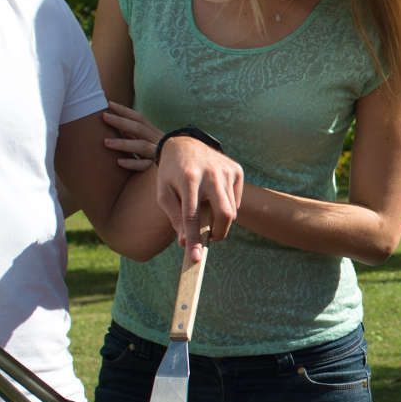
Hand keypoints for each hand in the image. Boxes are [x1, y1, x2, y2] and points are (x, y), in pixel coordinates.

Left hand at [101, 101, 161, 170]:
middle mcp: (158, 140)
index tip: (109, 104)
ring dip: (123, 143)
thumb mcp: (154, 144)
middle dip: (121, 121)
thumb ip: (139, 138)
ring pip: (141, 146)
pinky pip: (145, 165)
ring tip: (105, 142)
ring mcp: (159, 154)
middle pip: (139, 128)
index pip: (139, 118)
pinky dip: (132, 163)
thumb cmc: (168, 156)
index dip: (125, 111)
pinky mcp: (160, 168)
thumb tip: (120, 130)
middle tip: (103, 116)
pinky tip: (119, 162)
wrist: (190, 168)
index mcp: (155, 133)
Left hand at [155, 137, 242, 258]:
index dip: (194, 238)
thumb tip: (186, 242)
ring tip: (206, 209)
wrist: (185, 143)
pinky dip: (227, 205)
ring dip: (219, 218)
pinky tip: (214, 196)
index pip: (192, 215)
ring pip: (231, 209)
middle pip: (225, 214)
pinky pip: (236, 199)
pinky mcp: (236, 170)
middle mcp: (211, 174)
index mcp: (188, 179)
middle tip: (210, 239)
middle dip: (219, 233)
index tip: (196, 258)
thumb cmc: (171, 173)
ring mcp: (227, 171)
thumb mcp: (163, 193)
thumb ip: (174, 217)